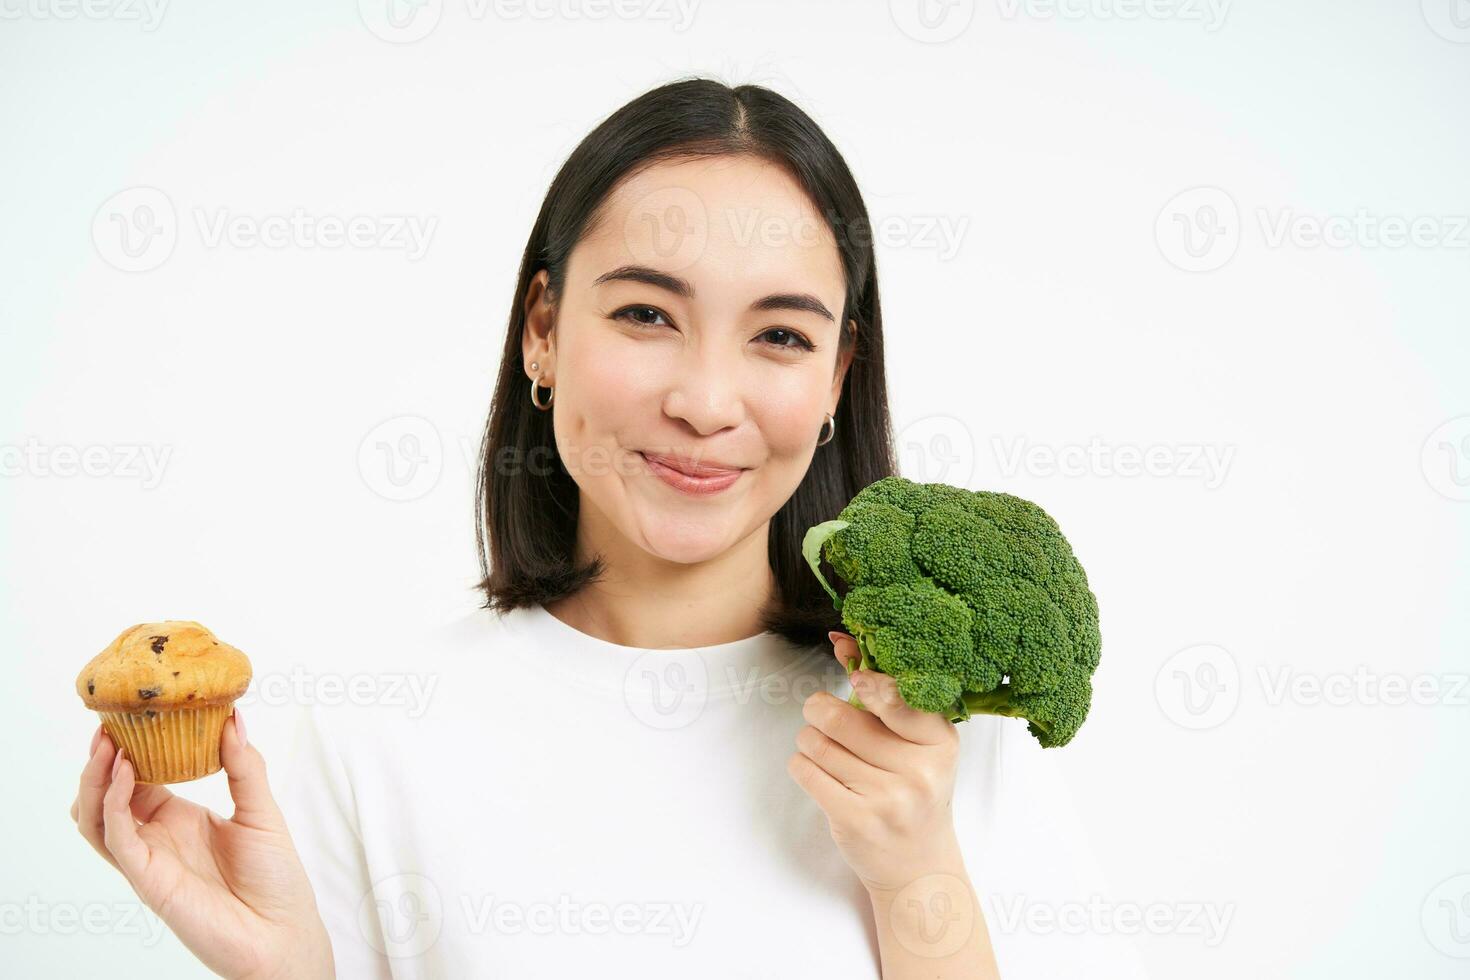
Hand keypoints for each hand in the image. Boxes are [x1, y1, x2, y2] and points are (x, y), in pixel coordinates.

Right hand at [70, 711, 333, 979]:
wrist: (283, 931)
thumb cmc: (275, 878)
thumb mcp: (262, 809)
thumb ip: (245, 766)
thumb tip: (233, 717)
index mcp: (179, 817)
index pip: (137, 777)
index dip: (127, 748)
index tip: (128, 715)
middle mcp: (157, 837)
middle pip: (107, 795)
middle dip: (102, 761)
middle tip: (109, 725)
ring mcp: (149, 859)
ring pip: (96, 818)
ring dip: (95, 781)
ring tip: (108, 745)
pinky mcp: (148, 879)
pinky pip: (117, 839)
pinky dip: (113, 805)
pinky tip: (126, 775)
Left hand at [786, 631, 967, 895]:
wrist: (919, 864)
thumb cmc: (915, 790)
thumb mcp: (916, 742)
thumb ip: (880, 691)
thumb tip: (839, 639)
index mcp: (940, 741)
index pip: (896, 696)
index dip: (867, 680)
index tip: (854, 678)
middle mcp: (919, 770)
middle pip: (840, 717)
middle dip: (819, 710)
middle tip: (820, 714)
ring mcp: (888, 798)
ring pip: (817, 743)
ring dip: (809, 740)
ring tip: (822, 747)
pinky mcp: (856, 820)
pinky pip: (806, 772)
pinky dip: (802, 765)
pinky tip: (816, 770)